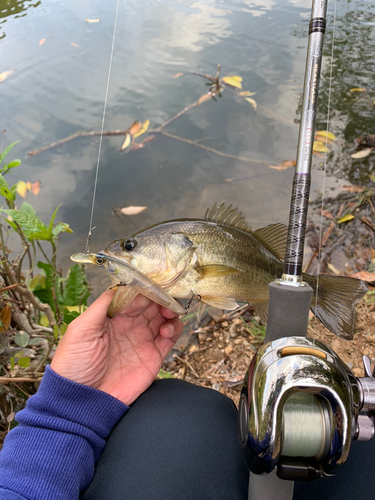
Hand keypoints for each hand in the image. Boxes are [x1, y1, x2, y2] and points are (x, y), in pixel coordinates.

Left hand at [51, 290, 182, 404]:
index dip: (145, 288)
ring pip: (163, 318)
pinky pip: (170, 338)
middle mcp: (129, 325)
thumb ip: (102, 306)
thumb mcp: (81, 329)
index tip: (154, 283)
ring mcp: (142, 340)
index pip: (134, 295)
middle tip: (166, 297)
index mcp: (113, 316)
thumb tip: (119, 286)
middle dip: (161, 297)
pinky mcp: (153, 356)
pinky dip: (174, 329)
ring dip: (170, 311)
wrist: (83, 401)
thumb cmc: (75, 364)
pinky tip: (166, 330)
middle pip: (151, 304)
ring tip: (168, 314)